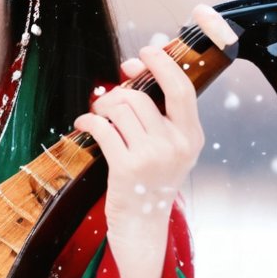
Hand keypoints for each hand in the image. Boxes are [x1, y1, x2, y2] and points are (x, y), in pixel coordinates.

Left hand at [73, 4, 234, 277]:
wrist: (143, 224)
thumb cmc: (152, 179)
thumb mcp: (170, 148)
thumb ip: (160, 113)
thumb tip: (135, 69)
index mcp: (192, 136)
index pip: (182, 89)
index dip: (162, 64)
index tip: (144, 53)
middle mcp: (177, 145)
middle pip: (141, 97)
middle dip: (118, 94)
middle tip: (109, 102)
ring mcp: (153, 157)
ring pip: (120, 109)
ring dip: (102, 107)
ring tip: (98, 116)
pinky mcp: (127, 168)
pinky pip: (103, 129)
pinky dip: (89, 122)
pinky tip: (84, 125)